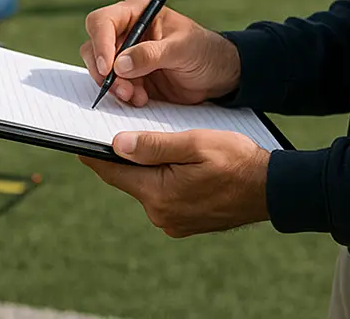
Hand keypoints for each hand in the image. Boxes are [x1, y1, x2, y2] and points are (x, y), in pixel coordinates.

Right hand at [79, 0, 240, 106]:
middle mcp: (126, 29)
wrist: (217, 75)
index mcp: (138, 11)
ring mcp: (125, 53)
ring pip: (100, 68)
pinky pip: (112, 85)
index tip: (108, 67)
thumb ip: (151, 54)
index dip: (100, 43)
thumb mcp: (182, 49)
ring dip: (114, 86)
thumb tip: (119, 64)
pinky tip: (141, 98)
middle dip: (104, 71)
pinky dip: (122, 95)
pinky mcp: (128, 75)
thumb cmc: (204, 50)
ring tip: (137, 96)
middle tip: (123, 89)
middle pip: (94, 45)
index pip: (103, 21)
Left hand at [79, 128, 269, 237]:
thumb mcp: (195, 143)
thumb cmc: (237, 160)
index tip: (77, 140)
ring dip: (144, 164)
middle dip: (122, 155)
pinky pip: (163, 194)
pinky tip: (170, 158)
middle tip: (112, 128)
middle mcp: (161, 214)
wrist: (272, 189)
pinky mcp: (185, 221)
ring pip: (146, 185)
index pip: (114, 172)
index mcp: (160, 194)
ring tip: (144, 138)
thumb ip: (155, 145)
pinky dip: (161, 176)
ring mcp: (174, 221)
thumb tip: (117, 144)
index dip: (94, 154)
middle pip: (129, 178)